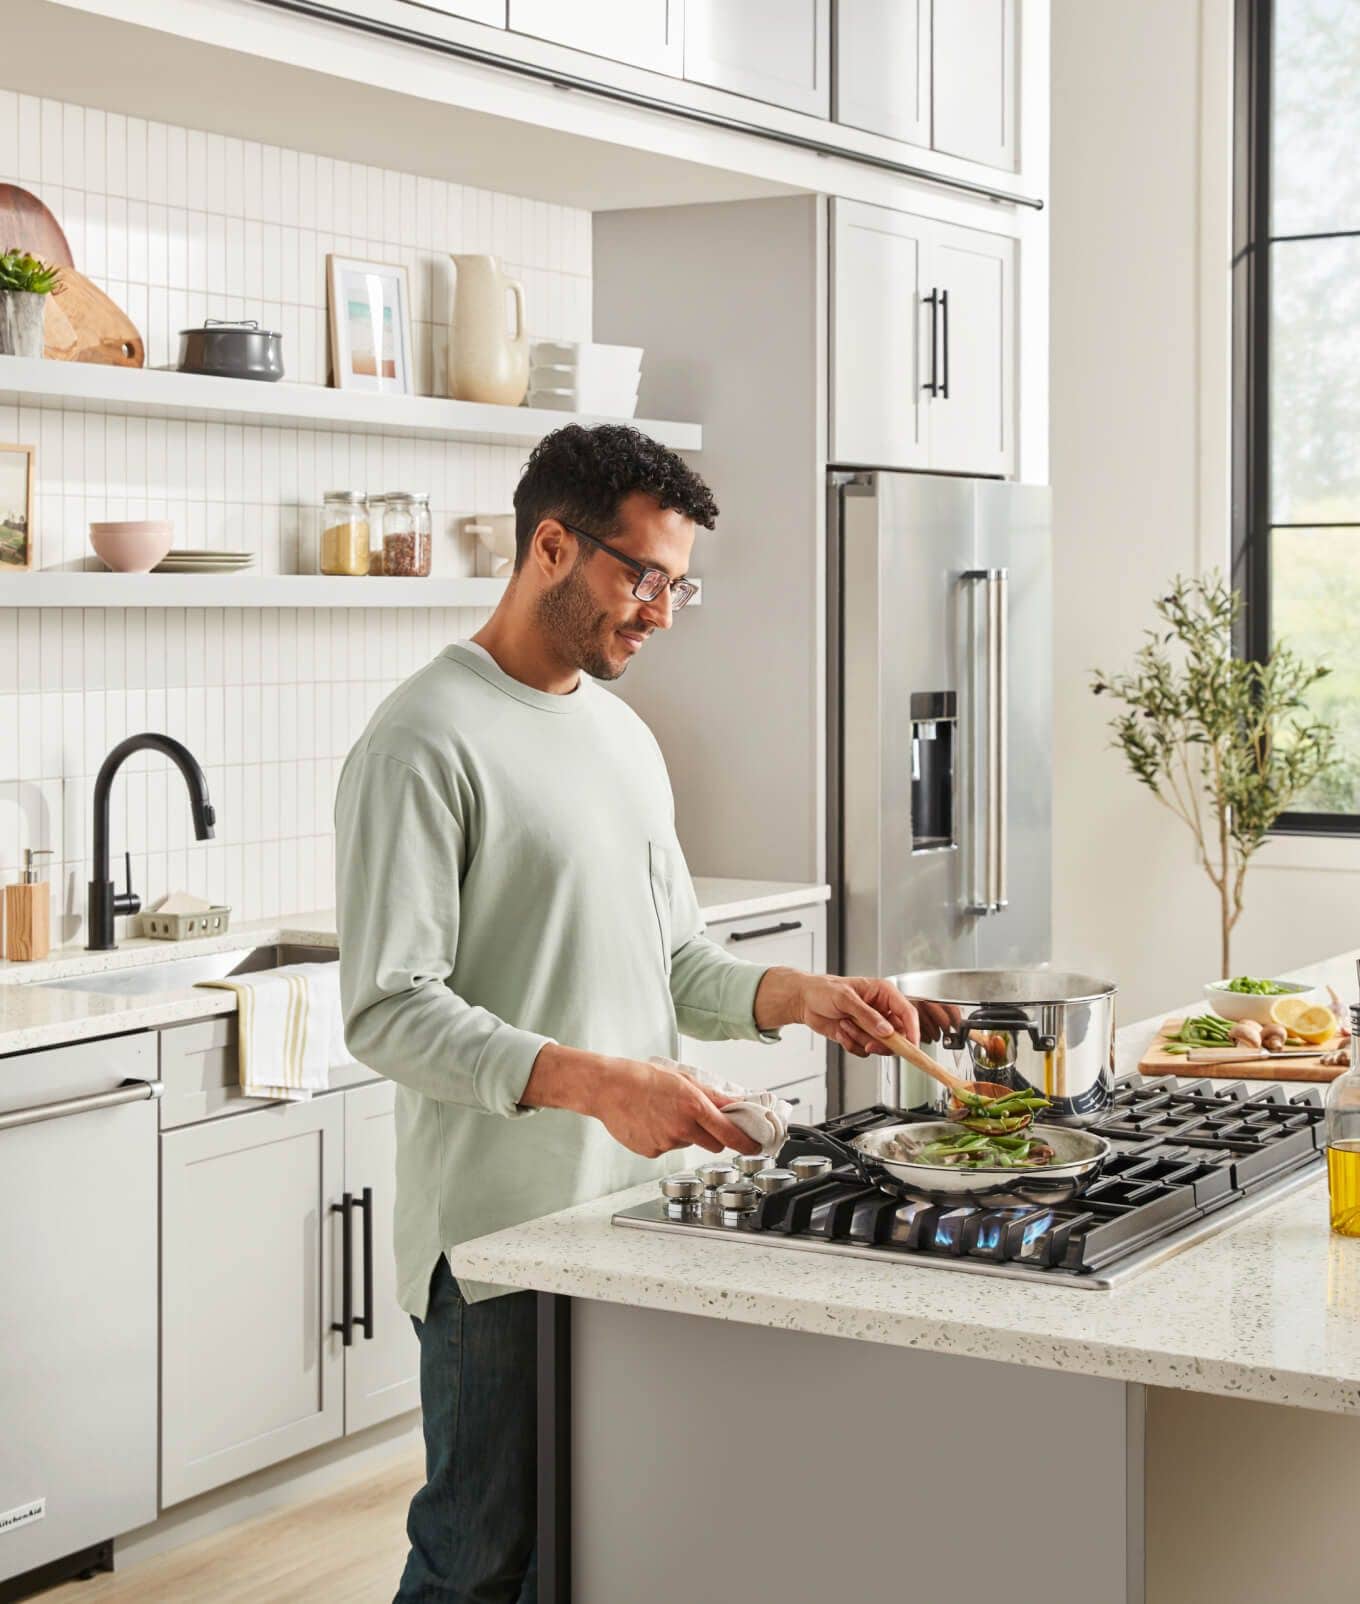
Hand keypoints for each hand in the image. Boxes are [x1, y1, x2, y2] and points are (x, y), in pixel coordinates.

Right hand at [522, 1046, 760, 1157]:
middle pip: (712, 1143)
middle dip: (712, 1135)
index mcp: (693, 1106)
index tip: (754, 1146)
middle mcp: (682, 1128)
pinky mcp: (651, 1151)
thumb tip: (733, 1103)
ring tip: (663, 1113)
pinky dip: (664, 1138)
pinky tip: (650, 1122)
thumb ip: (711, 1094)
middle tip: (698, 1118)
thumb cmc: (642, 1078)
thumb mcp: (682, 1078)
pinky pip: (667, 1148)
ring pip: (687, 1144)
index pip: (729, 1133)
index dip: (745, 1143)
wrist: (608, 1088)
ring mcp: (665, 1142)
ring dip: (684, 1133)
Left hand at [756, 970, 960, 1058]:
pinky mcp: (861, 1036)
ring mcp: (872, 1025)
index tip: (912, 1046)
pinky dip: (851, 1044)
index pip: (907, 1013)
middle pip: (898, 1035)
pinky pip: (864, 1050)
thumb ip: (867, 1015)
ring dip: (860, 1039)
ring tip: (845, 1025)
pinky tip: (841, 1031)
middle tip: (870, 1043)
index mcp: (884, 994)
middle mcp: (881, 1010)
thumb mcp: (845, 998)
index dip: (913, 1030)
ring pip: (880, 1045)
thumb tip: (886, 1030)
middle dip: (882, 1042)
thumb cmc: (823, 990)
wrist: (804, 1001)